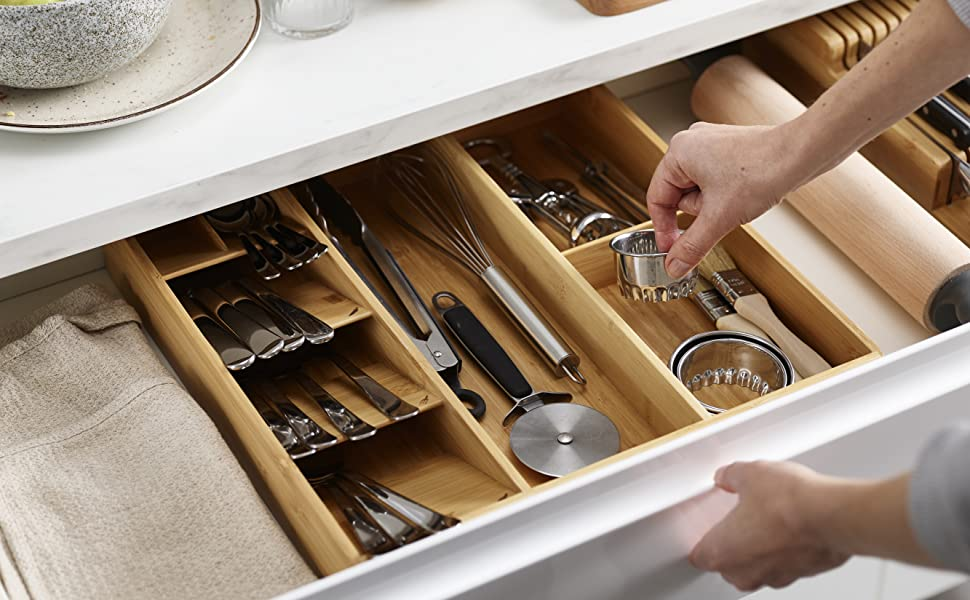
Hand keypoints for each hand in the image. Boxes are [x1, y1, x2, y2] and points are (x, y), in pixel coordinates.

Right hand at [647, 123, 804, 277]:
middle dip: (699, 212)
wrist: (800, 155)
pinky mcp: (729, 150)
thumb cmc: (762, 170)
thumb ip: (691, 246)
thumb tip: (674, 265)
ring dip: (714, 204)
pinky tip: (743, 194)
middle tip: (718, 215)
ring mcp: (711, 144)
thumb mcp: (719, 218)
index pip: (657, 198)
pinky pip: (715, 181)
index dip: (663, 229)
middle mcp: (692, 143)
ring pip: (699, 190)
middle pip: (678, 195)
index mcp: (679, 152)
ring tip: (736, 200)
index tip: (671, 249)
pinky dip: (726, 195)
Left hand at [689, 461, 849, 591]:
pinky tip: (791, 525)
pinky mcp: (803, 573)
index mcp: (722, 552)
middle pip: (728, 564)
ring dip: (760, 547)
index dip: (702, 539)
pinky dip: (785, 549)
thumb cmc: (788, 502)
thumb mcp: (748, 474)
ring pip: (758, 566)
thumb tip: (727, 476)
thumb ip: (730, 476)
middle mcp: (747, 572)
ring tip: (768, 519)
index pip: (699, 555)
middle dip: (731, 543)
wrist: (832, 515)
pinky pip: (785, 563)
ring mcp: (776, 577)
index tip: (705, 527)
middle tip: (737, 519)